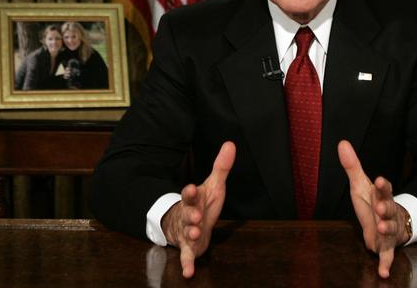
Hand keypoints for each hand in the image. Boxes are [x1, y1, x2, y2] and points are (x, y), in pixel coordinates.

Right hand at [161, 141, 235, 277]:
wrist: (187, 223)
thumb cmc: (202, 203)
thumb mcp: (213, 185)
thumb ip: (221, 167)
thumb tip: (230, 144)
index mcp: (193, 199)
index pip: (189, 194)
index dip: (190, 192)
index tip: (192, 187)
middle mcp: (187, 215)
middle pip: (187, 213)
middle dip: (190, 214)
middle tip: (195, 215)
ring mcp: (186, 232)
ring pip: (186, 232)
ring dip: (190, 234)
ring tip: (194, 234)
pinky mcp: (189, 247)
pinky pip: (186, 256)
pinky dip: (186, 264)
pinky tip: (188, 273)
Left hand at [338, 140, 410, 278]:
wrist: (390, 223)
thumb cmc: (373, 202)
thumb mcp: (361, 184)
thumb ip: (352, 166)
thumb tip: (342, 142)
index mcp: (382, 196)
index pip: (384, 189)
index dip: (384, 185)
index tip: (381, 179)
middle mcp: (388, 212)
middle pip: (388, 208)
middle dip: (385, 208)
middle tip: (380, 207)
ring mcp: (388, 229)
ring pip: (389, 229)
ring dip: (386, 229)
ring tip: (380, 227)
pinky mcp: (386, 246)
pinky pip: (387, 255)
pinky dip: (385, 263)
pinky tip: (382, 273)